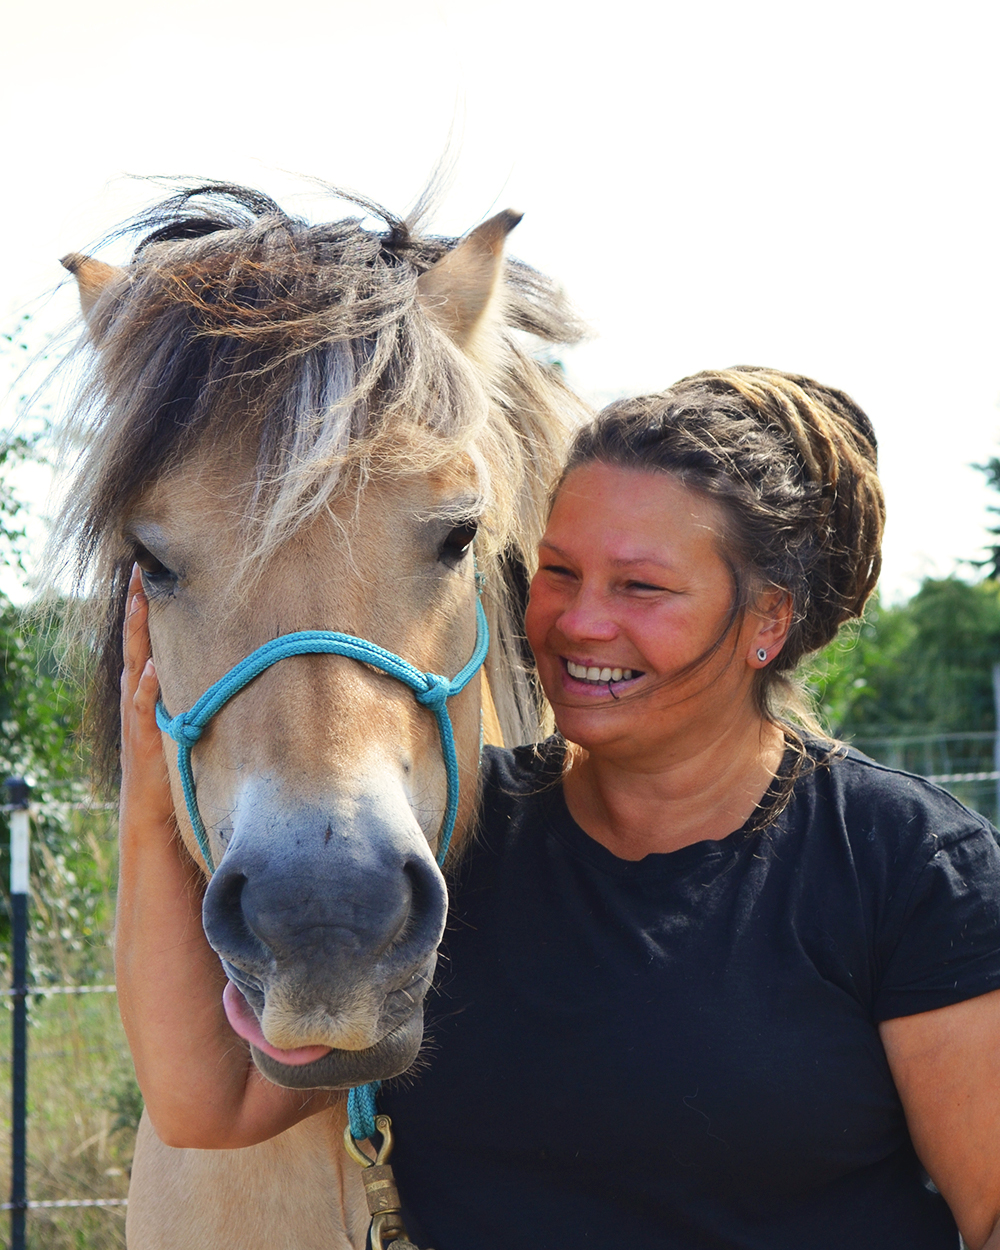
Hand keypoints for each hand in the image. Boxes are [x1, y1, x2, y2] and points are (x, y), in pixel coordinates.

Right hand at [120, 564, 174, 833]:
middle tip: (137, 570)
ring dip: (136, 635)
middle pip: (135, 642)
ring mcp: (137, 715)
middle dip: (135, 606)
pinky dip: (146, 688)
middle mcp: (138, 695)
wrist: (153, 810)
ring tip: (138, 602)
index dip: (145, 605)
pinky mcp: (143, 738)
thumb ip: (201, 691)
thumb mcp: (189, 717)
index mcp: (148, 687)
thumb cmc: (176, 761)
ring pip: (134, 666)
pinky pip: (143, 708)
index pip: (146, 638)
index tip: (147, 569)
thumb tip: (237, 663)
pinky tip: (152, 668)